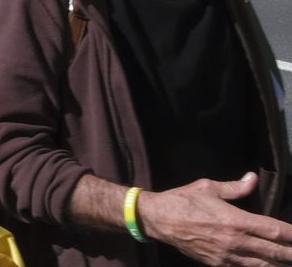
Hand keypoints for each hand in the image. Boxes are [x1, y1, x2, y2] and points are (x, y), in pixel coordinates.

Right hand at [141, 173, 291, 265]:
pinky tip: (268, 266)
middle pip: (275, 252)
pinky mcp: (218, 264)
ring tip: (290, 262)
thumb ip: (235, 187)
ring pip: (264, 266)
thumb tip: (253, 178)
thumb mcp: (208, 187)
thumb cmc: (183, 200)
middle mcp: (235, 241)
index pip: (275, 230)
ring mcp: (228, 256)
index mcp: (236, 220)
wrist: (158, 219)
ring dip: (280, 264)